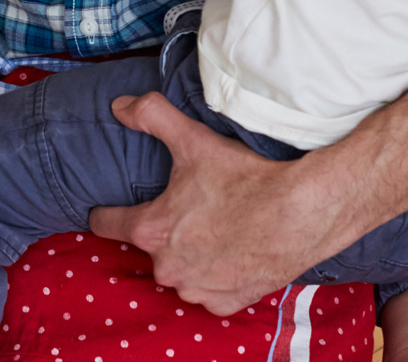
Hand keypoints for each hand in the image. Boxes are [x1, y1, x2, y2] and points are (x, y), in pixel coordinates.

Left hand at [88, 92, 358, 313]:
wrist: (300, 213)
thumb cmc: (244, 178)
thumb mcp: (193, 139)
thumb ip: (150, 116)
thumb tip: (118, 105)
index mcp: (152, 230)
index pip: (106, 225)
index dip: (106, 212)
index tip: (109, 209)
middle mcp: (168, 268)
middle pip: (151, 249)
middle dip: (165, 233)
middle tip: (190, 211)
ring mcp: (198, 289)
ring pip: (181, 273)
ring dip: (191, 258)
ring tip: (214, 231)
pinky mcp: (227, 303)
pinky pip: (211, 292)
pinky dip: (218, 277)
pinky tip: (232, 255)